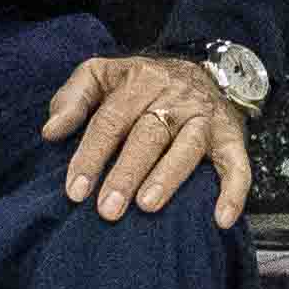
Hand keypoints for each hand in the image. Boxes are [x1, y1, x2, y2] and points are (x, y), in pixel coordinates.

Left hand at [41, 49, 253, 224]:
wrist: (203, 68)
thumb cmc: (141, 83)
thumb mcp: (102, 75)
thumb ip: (73, 98)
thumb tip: (50, 132)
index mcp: (137, 82)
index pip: (110, 120)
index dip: (91, 156)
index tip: (74, 190)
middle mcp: (173, 97)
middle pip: (148, 135)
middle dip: (126, 173)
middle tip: (106, 210)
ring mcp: (204, 117)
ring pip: (187, 147)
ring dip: (167, 177)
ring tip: (147, 206)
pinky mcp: (231, 137)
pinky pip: (238, 164)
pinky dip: (233, 192)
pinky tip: (221, 219)